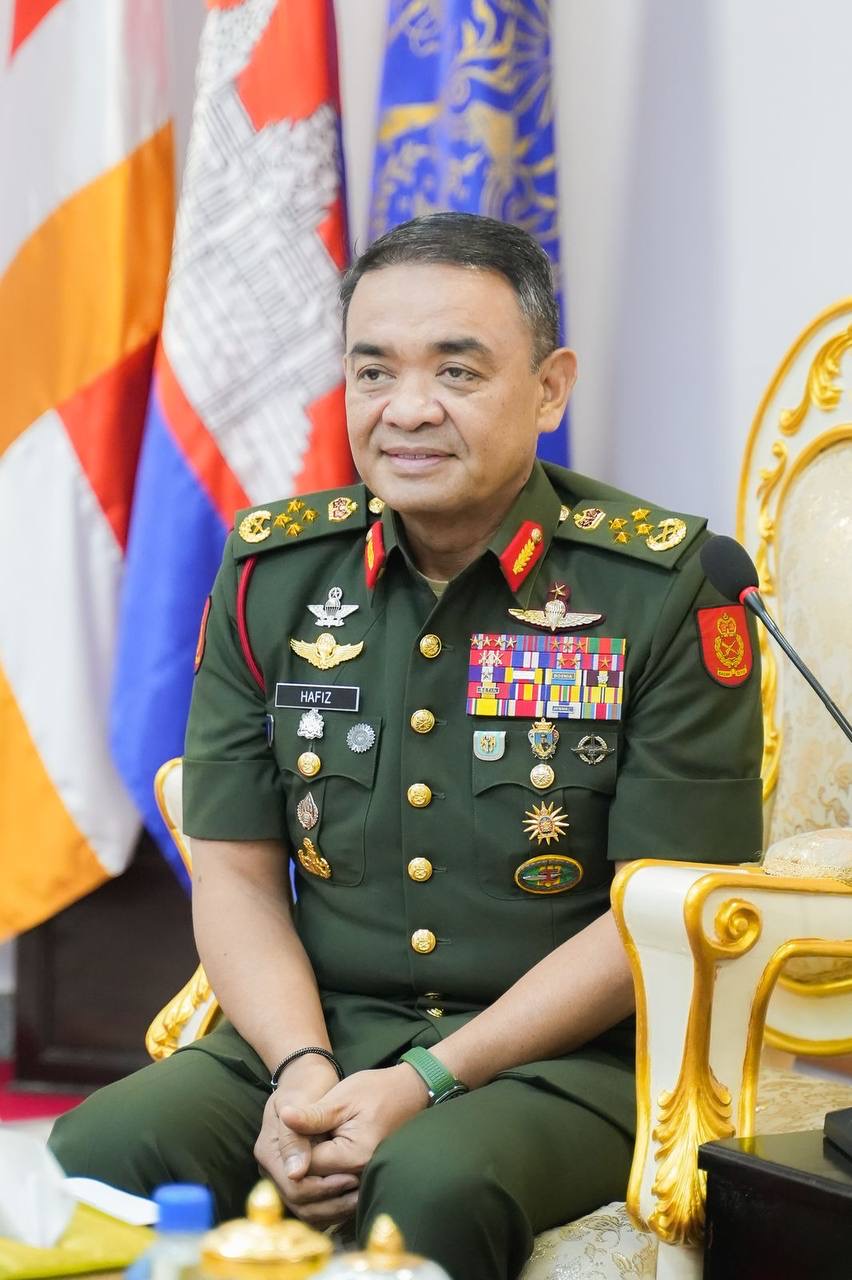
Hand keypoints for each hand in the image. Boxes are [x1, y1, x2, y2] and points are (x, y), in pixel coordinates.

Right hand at [254, 1057, 358, 1226]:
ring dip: (334, 1209)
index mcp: (268, 1152)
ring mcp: (284, 1175)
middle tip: (360, 1191)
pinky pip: (313, 1206)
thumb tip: (295, 1173)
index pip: (294, 1187)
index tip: (351, 1179)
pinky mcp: (298, 1178)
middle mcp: (272, 1169)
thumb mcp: (299, 1101)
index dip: (323, 1188)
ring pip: (307, 1211)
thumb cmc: (306, 1085)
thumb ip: (295, 1137)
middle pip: (300, 1204)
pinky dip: (332, 1207)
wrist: (307, 1077)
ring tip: (360, 1197)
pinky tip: (352, 1198)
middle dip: (331, 1203)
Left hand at [279, 1064, 426, 1180]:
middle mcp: (360, 1174)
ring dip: (312, 1162)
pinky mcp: (363, 1174)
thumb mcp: (341, 1098)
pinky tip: (323, 1142)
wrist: (408, 1092)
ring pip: (323, 1180)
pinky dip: (325, 1165)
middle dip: (301, 1158)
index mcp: (354, 1157)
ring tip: (312, 1133)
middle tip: (300, 1128)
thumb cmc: (376, 1091)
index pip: (308, 1166)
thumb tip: (283, 1119)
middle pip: (315, 1178)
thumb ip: (312, 1115)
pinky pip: (335, 1178)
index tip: (292, 1126)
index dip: (294, 1147)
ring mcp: (363, 1177)